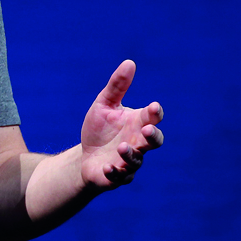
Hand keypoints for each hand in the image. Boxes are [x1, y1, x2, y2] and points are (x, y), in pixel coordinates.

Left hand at [79, 60, 163, 190]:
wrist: (86, 156)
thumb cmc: (100, 129)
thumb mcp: (104, 105)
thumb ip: (117, 86)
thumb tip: (130, 62)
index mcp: (137, 123)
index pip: (152, 117)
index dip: (155, 113)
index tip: (153, 107)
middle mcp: (138, 142)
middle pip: (154, 141)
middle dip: (153, 136)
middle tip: (148, 130)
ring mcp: (129, 161)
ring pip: (137, 160)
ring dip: (131, 154)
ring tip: (122, 147)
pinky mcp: (117, 176)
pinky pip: (120, 177)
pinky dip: (115, 173)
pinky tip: (108, 166)